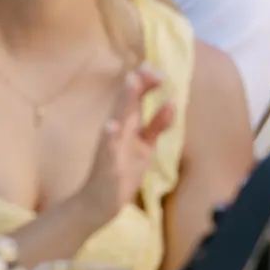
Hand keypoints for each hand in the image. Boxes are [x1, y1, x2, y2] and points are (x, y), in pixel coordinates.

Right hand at [76, 64, 175, 232]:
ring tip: (131, 81)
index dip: (146, 82)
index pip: (137, 97)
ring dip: (125, 100)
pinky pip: (108, 150)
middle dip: (138, 84)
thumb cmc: (122, 170)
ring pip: (118, 119)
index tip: (157, 69)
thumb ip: (156, 125)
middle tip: (148, 67)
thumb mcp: (145, 145)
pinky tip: (112, 126)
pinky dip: (110, 137)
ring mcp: (111, 146)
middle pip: (127, 102)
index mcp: (127, 124)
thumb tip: (172, 103)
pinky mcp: (107, 165)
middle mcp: (118, 130)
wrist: (98, 202)